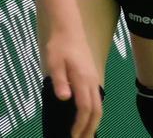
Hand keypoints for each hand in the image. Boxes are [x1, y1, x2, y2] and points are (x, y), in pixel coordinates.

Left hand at [39, 11, 102, 137]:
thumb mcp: (53, 62)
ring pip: (99, 105)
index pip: (85, 109)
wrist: (67, 26)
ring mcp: (94, 78)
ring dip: (94, 122)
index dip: (80, 125)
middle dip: (90, 129)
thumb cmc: (58, 44)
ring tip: (86, 135)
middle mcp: (92, 81)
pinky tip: (87, 117)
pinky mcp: (92, 75)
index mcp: (82, 79)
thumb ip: (58, 81)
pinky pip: (97, 99)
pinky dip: (94, 112)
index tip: (72, 137)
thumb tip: (64, 99)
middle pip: (97, 111)